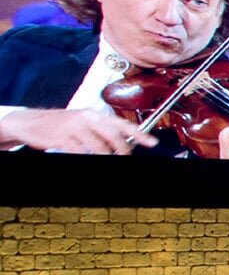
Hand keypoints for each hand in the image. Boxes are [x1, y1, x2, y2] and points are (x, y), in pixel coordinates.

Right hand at [0, 108, 155, 153]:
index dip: (139, 134)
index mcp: (94, 114)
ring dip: (106, 157)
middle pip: (114, 137)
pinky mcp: (61, 138)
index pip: (122, 123)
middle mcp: (86, 118)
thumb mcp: (82, 122)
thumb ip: (101, 130)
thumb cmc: (60, 124)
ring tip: (108, 160)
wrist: (30, 122)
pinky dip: (86, 158)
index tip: (153, 143)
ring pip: (99, 147)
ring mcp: (73, 127)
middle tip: (126, 158)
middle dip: (123, 151)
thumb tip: (123, 143)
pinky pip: (80, 152)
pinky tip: (86, 158)